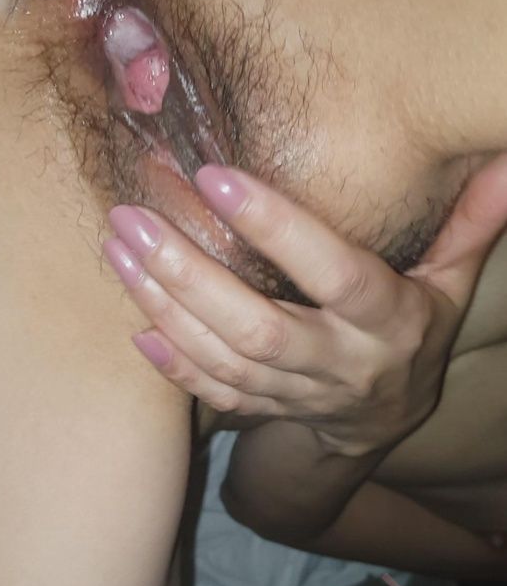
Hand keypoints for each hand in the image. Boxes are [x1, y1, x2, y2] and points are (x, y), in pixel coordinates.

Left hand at [103, 155, 506, 455]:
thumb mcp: (447, 284)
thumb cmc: (411, 333)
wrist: (381, 421)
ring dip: (165, 308)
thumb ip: (466, 227)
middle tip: (133, 219)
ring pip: (225, 361)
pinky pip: (215, 397)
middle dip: (191, 276)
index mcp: (387, 323)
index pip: (334, 275)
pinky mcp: (265, 412)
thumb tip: (504, 164)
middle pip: (259, 329)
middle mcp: (341, 364)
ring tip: (117, 251)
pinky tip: (133, 325)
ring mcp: (298, 396)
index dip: (278, 230)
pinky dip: (173, 367)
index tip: (217, 177)